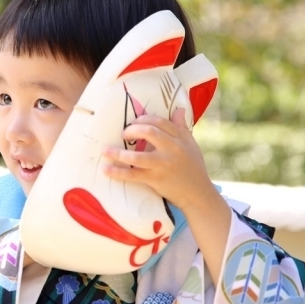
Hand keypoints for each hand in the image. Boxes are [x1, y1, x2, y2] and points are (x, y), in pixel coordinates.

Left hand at [102, 108, 230, 283]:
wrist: (198, 194)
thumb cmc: (194, 168)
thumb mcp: (191, 144)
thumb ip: (182, 127)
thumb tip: (179, 109)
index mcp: (180, 139)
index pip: (160, 122)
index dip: (144, 119)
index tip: (134, 122)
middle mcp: (172, 150)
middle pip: (149, 132)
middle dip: (132, 130)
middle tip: (123, 134)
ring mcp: (162, 165)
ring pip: (137, 156)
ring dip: (118, 153)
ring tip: (106, 150)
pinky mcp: (155, 179)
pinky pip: (133, 175)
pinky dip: (118, 172)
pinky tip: (106, 169)